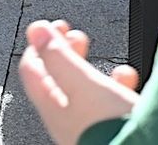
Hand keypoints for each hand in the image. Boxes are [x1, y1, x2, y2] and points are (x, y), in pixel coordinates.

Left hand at [18, 19, 138, 144]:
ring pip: (85, 89)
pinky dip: (115, 83)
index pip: (32, 71)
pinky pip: (108, 101)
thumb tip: (36, 30)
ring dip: (92, 66)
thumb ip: (58, 56)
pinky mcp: (111, 129)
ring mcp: (89, 126)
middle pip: (58, 79)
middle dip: (67, 51)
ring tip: (105, 55)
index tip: (52, 27)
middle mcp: (67, 121)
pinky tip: (125, 79)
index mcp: (52, 109)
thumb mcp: (82, 83)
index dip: (39, 44)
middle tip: (76, 35)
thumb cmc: (111, 129)